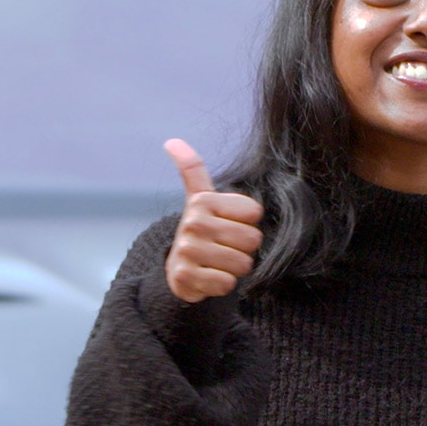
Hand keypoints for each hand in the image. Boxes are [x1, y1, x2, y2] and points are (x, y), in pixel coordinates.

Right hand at [162, 139, 264, 302]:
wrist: (178, 271)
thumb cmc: (201, 232)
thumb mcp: (200, 199)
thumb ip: (192, 169)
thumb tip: (172, 141)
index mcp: (203, 201)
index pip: (254, 212)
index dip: (247, 223)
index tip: (227, 224)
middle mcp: (193, 223)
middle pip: (252, 239)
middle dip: (243, 249)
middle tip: (223, 248)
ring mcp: (188, 250)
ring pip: (242, 263)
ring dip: (234, 268)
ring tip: (216, 263)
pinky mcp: (186, 277)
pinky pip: (227, 283)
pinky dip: (222, 285)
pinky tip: (208, 277)